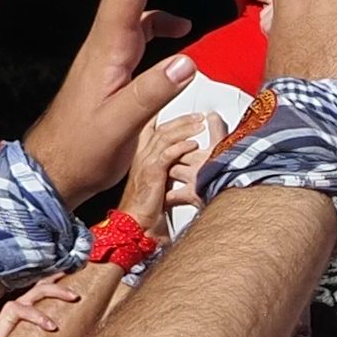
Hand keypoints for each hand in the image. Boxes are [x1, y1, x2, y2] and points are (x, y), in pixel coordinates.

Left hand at [25, 0, 207, 204]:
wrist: (53, 171)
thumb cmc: (83, 150)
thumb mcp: (120, 126)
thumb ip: (152, 92)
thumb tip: (188, 59)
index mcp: (109, 47)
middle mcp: (107, 40)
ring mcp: (110, 51)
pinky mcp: (115, 66)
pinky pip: (140, 27)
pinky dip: (163, 17)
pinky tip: (183, 27)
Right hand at [124, 92, 220, 229]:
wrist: (135, 226)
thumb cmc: (148, 207)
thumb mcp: (161, 180)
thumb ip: (171, 164)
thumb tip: (190, 153)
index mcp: (141, 155)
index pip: (150, 128)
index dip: (164, 115)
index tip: (183, 110)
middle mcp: (140, 156)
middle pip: (160, 128)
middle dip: (182, 119)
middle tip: (199, 116)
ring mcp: (144, 164)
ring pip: (164, 137)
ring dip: (184, 128)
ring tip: (200, 124)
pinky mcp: (151, 175)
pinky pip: (166, 156)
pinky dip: (180, 147)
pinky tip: (193, 143)